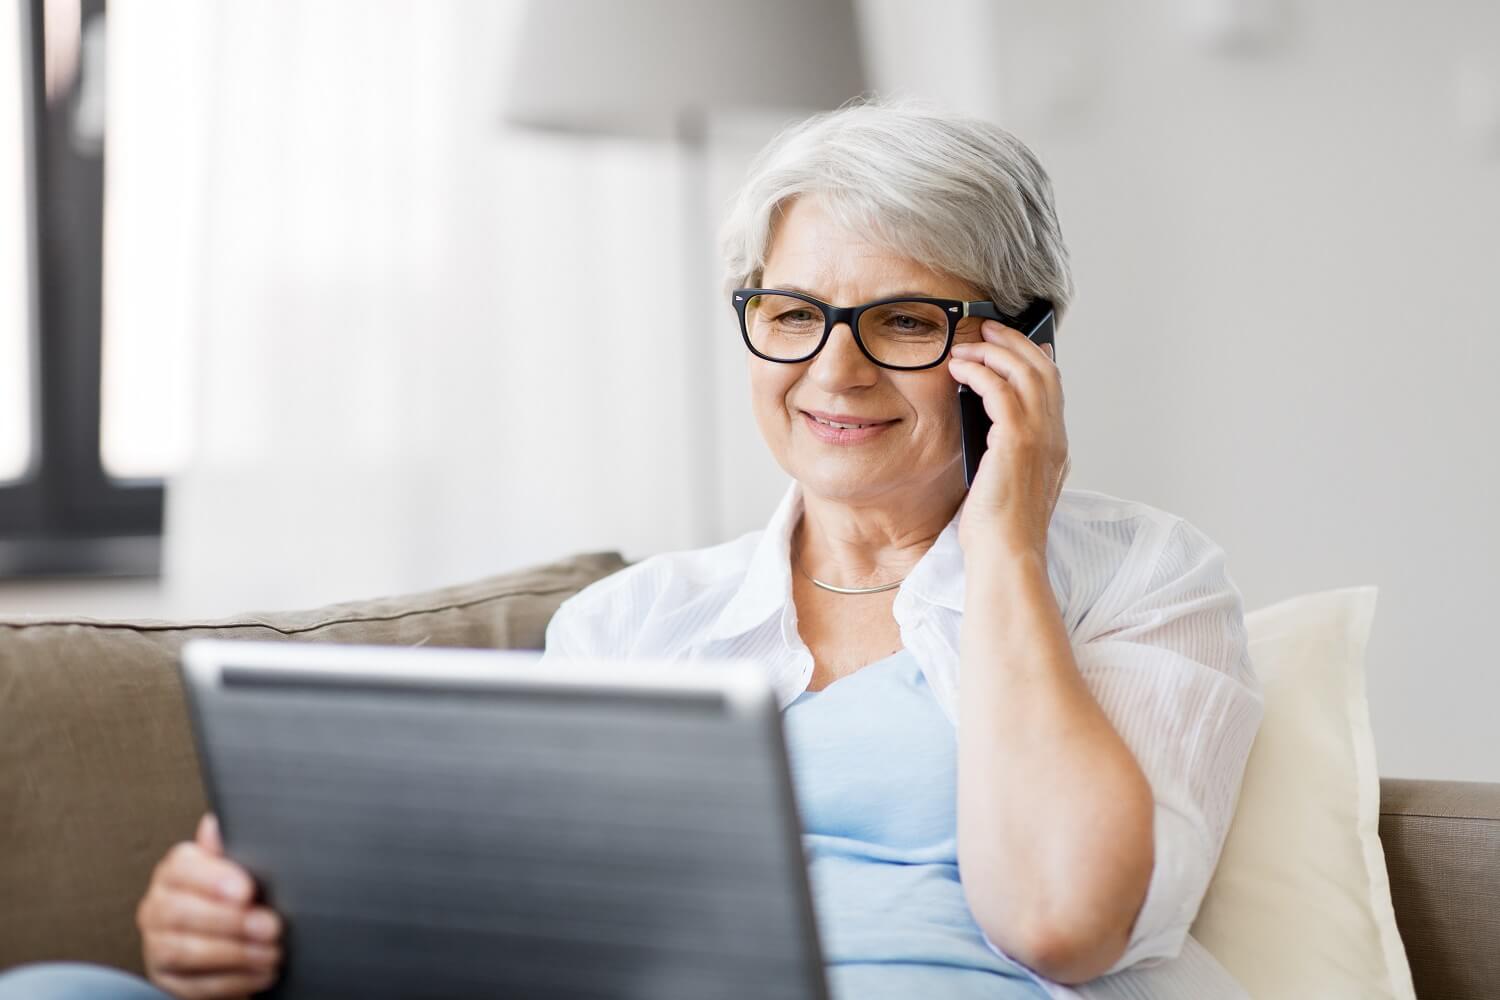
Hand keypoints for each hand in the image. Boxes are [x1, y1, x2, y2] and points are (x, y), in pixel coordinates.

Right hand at [137, 814, 282, 998]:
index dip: (214, 879)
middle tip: (270, 926)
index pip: (183, 868)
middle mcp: (159, 907)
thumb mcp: (239, 868)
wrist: (231, 939)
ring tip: (272, 953)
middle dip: (230, 922)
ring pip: (184, 950)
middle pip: (181, 912)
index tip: (247, 890)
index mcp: (176, 872)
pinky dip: (233, 981)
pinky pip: (193, 985)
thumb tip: (215, 823)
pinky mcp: (167, 980)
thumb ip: (231, 849)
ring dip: (234, 954)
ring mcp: (157, 945)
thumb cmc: (236, 896)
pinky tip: (262, 974)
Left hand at [948, 318, 1069, 558]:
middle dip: (1015, 343)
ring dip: (995, 351)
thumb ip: (1006, 452)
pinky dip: (980, 371)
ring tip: (968, 343)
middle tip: (988, 328)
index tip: (1012, 345)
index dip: (1033, 359)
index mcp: (1056, 448)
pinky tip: (959, 368)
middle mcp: (1055, 438)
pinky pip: (1000, 389)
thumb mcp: (1006, 483)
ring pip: (1026, 372)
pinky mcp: (1017, 441)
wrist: (1005, 557)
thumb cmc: (998, 531)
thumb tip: (988, 428)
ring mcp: (1041, 438)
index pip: (1053, 388)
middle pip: (1044, 370)